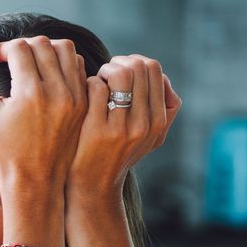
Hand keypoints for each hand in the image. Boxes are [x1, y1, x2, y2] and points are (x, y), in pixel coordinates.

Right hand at [0, 33, 88, 186]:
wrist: (36, 176)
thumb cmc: (4, 144)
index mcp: (29, 94)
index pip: (18, 48)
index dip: (3, 49)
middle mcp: (56, 92)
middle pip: (41, 43)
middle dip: (23, 46)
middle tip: (11, 59)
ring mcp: (75, 96)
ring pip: (64, 48)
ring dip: (45, 48)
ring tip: (31, 63)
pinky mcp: (84, 101)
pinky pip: (77, 65)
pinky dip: (62, 61)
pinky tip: (47, 75)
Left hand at [68, 54, 181, 200]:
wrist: (94, 185)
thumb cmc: (118, 154)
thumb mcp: (150, 137)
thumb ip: (162, 109)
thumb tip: (162, 77)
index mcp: (159, 120)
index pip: (154, 69)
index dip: (134, 61)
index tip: (121, 71)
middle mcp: (145, 123)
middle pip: (138, 66)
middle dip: (118, 62)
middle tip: (106, 74)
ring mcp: (122, 127)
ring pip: (120, 73)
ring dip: (104, 70)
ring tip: (97, 81)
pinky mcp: (98, 130)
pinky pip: (96, 87)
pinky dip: (88, 84)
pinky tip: (84, 96)